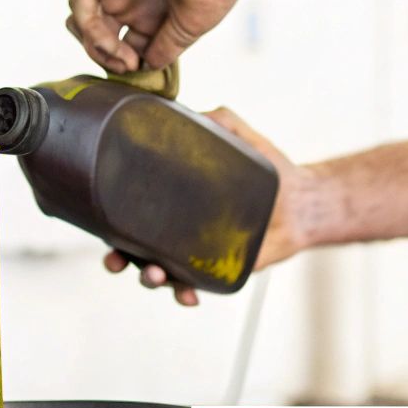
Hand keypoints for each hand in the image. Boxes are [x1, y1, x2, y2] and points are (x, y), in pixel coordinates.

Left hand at [66, 0, 251, 73]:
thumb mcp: (183, 30)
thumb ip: (160, 49)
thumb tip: (146, 69)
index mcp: (142, 4)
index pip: (110, 36)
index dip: (115, 58)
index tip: (134, 70)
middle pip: (91, 25)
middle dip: (100, 52)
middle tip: (124, 66)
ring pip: (81, 12)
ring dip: (94, 42)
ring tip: (120, 56)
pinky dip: (91, 26)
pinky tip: (111, 42)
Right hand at [104, 106, 311, 305]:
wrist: (304, 199)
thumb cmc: (269, 169)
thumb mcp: (239, 136)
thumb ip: (216, 120)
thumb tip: (185, 110)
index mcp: (173, 202)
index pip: (133, 213)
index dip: (112, 223)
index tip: (102, 229)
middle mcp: (178, 230)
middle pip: (136, 249)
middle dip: (121, 259)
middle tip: (118, 260)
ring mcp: (196, 254)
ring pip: (160, 274)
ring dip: (150, 279)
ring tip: (156, 276)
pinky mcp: (218, 272)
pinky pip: (193, 289)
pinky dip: (185, 295)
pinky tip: (188, 296)